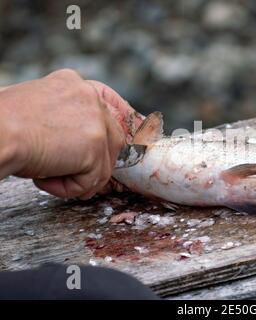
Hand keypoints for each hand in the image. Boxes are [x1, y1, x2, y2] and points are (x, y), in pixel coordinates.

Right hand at [0, 69, 141, 198]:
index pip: (110, 104)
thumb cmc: (1, 125)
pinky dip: (67, 188)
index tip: (129, 138)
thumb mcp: (36, 110)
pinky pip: (91, 180)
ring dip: (76, 177)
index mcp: (73, 85)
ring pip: (104, 163)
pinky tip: (43, 177)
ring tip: (44, 172)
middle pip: (113, 139)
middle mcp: (90, 98)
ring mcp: (96, 121)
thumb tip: (76, 143)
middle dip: (95, 163)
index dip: (120, 124)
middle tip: (65, 172)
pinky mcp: (95, 146)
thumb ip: (63, 119)